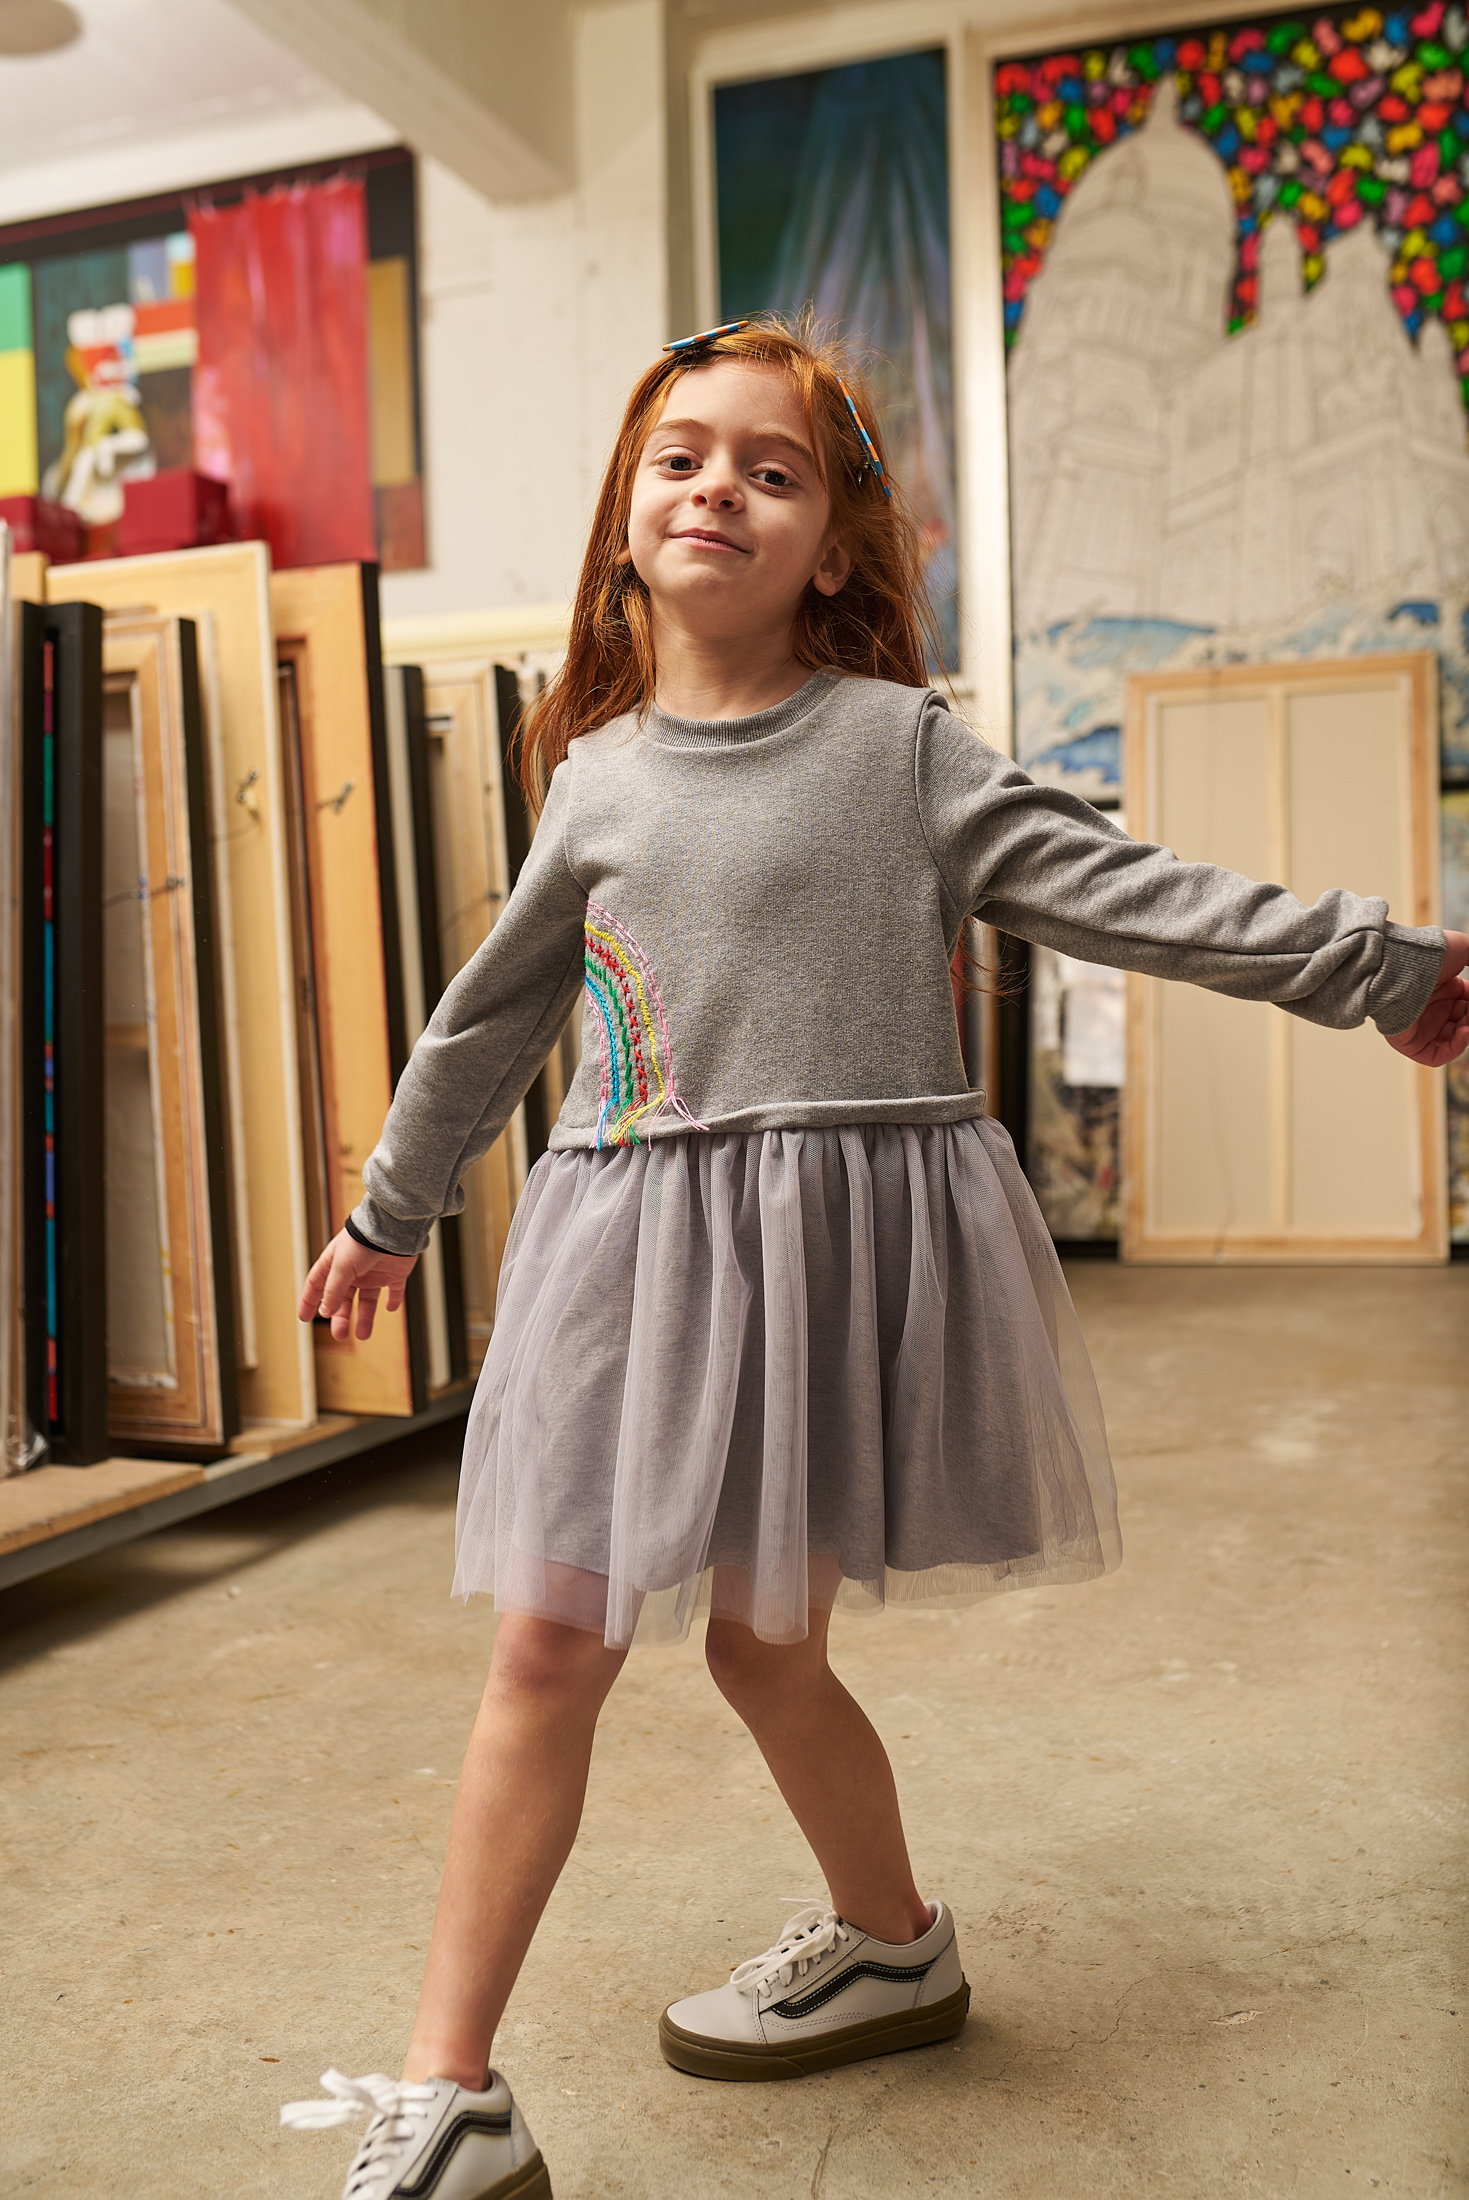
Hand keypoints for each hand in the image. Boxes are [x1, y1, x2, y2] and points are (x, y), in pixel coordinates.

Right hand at [298, 1228, 417, 1342]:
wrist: (393, 1228)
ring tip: (363, 1335)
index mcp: (336, 1264)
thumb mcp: (342, 1267)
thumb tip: (325, 1311)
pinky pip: (395, 1291)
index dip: (309, 1301)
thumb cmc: (363, 1241)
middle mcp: (354, 1270)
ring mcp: (375, 1272)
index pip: (317, 1284)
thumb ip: (333, 1290)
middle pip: (343, 1299)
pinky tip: (390, 1308)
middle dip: (340, 1317)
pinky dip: (393, 1301)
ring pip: (368, 1300)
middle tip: (339, 1334)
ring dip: (365, 1317)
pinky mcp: (395, 1273)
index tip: (304, 1318)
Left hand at [1386, 930, 1468, 1067]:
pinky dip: (1454, 1049)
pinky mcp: (1409, 1042)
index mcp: (1444, 989)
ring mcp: (1421, 1026)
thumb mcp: (1463, 949)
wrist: (1399, 964)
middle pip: (1463, 1023)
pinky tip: (1464, 1033)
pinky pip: (1435, 1057)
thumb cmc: (1428, 954)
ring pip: (1453, 1040)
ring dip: (1467, 1034)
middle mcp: (1432, 1008)